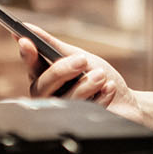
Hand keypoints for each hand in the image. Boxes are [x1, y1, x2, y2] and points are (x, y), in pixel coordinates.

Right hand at [17, 26, 145, 125]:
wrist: (126, 101)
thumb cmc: (98, 77)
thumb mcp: (78, 57)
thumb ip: (54, 46)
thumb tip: (28, 28)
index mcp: (44, 78)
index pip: (31, 66)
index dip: (27, 55)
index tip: (26, 41)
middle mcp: (48, 98)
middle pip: (43, 86)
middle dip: (62, 70)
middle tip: (82, 60)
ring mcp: (62, 114)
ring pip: (65, 100)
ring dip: (86, 85)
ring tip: (102, 76)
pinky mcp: (78, 126)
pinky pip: (83, 112)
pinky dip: (100, 97)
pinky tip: (109, 89)